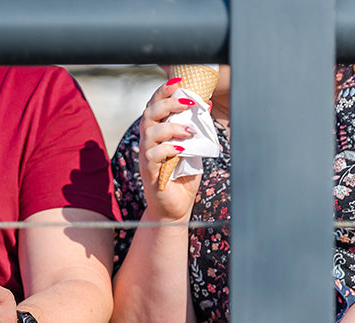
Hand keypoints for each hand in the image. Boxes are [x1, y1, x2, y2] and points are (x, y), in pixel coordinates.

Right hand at [137, 78, 202, 220]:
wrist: (175, 209)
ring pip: (150, 132)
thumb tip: (207, 108)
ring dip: (172, 127)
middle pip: (149, 113)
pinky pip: (152, 154)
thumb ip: (193, 131)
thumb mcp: (192, 149)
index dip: (163, 91)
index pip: (154, 105)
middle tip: (188, 101)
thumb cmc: (182, 178)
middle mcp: (148, 143)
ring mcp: (146, 157)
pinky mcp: (149, 173)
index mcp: (157, 134)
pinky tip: (183, 149)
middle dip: (168, 102)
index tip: (179, 81)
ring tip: (190, 131)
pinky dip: (169, 148)